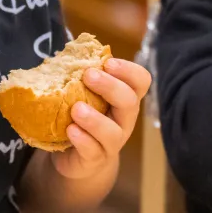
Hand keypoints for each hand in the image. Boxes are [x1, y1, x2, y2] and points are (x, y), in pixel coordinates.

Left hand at [53, 59, 151, 180]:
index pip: (141, 81)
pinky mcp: (95, 159)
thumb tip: (70, 53)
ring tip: (76, 108)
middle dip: (110, 87)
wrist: (76, 157)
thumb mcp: (86, 95)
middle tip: (88, 75)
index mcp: (125, 99)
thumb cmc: (83, 118)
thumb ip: (84, 77)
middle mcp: (124, 120)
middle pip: (130, 102)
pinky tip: (70, 130)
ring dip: (94, 119)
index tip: (108, 63)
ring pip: (112, 132)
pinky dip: (82, 139)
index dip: (129, 70)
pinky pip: (93, 150)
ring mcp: (112, 142)